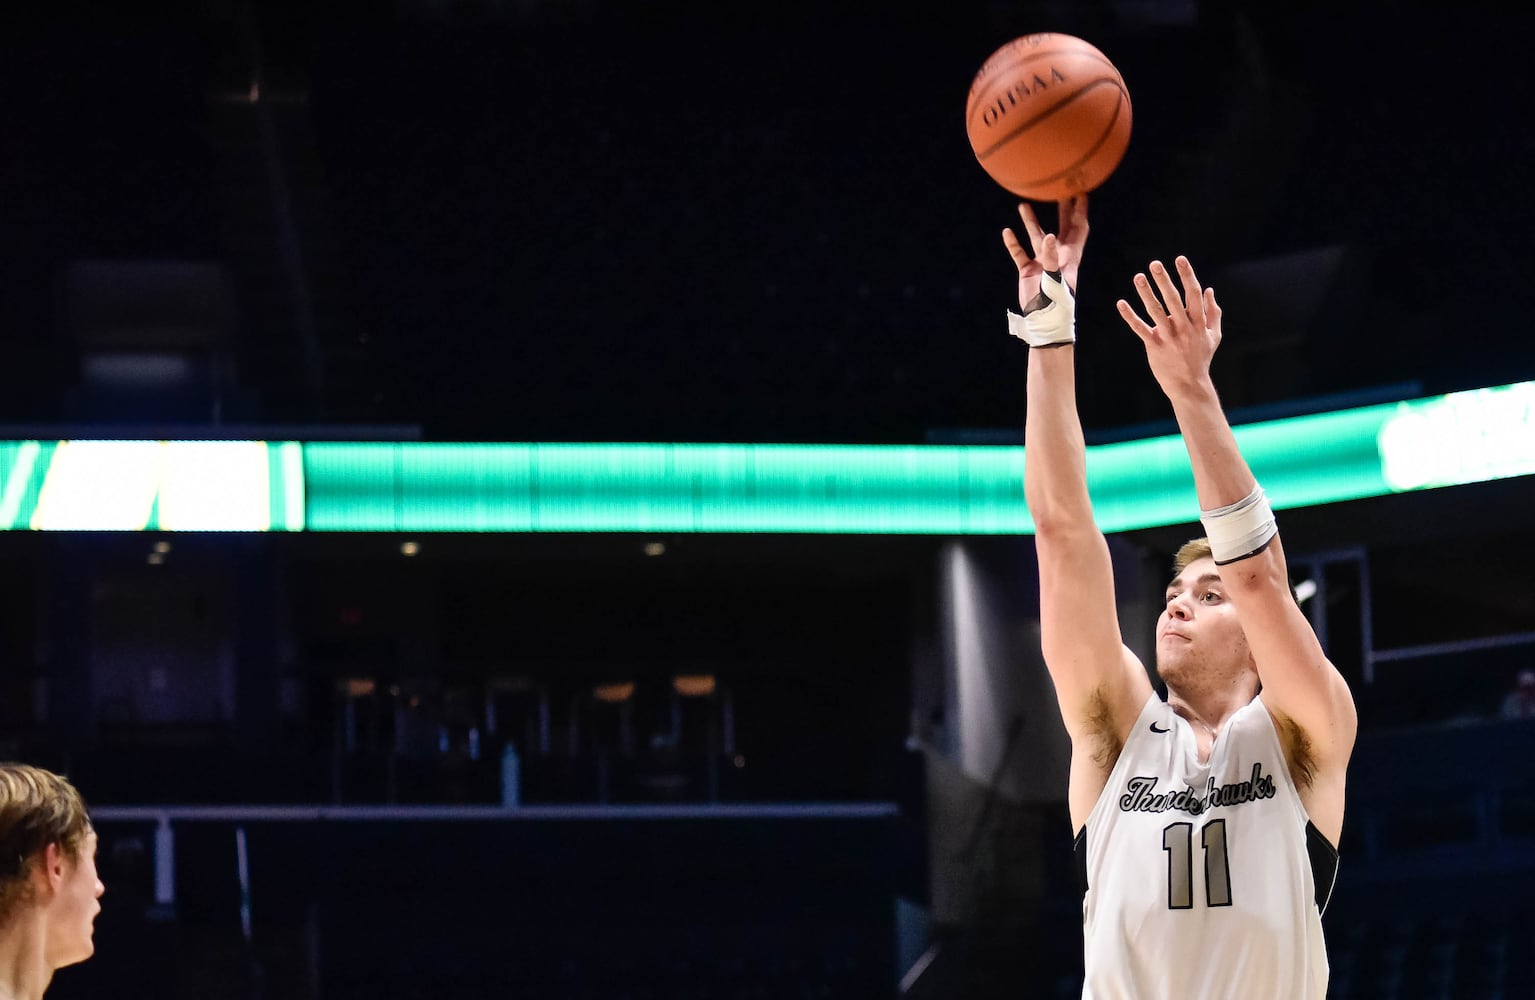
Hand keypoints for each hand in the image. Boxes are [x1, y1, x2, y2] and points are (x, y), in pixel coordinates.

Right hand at [1002, 196, 1087, 310]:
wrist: (1044, 320)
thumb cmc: (1056, 302)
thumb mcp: (1056, 278)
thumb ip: (1051, 257)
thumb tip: (1049, 235)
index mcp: (1070, 255)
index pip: (1078, 228)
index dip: (1080, 211)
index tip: (1080, 192)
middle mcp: (1057, 256)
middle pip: (1061, 227)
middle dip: (1061, 210)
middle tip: (1058, 191)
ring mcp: (1042, 263)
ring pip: (1036, 237)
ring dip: (1031, 222)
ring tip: (1023, 205)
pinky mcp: (1028, 271)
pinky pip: (1019, 253)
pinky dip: (1013, 243)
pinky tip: (1007, 232)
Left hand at [1116, 256, 1221, 397]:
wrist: (1189, 384)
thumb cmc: (1201, 358)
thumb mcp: (1214, 335)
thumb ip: (1213, 312)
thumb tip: (1209, 290)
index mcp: (1198, 322)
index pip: (1193, 294)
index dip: (1187, 275)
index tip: (1180, 259)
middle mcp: (1184, 327)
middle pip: (1173, 299)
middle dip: (1164, 280)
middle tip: (1154, 264)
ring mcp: (1168, 336)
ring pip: (1156, 311)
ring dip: (1146, 292)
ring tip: (1138, 277)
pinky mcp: (1154, 346)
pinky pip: (1140, 328)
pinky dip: (1129, 316)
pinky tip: (1121, 303)